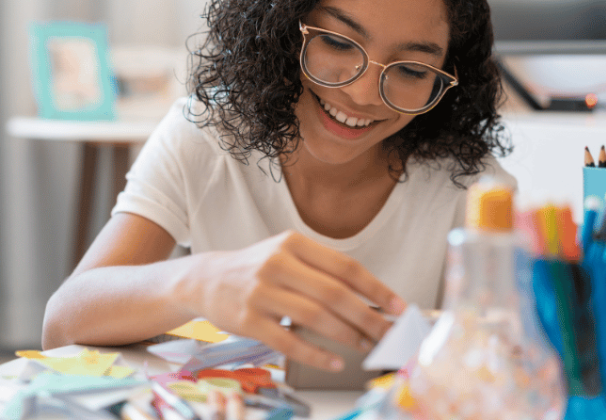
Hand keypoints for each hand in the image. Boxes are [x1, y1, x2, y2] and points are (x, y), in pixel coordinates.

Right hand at [179, 230, 406, 371]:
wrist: (207, 279)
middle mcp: (276, 264)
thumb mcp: (287, 255)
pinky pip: (289, 342)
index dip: (377, 289)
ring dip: (347, 336)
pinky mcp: (249, 320)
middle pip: (334, 294)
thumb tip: (371, 299)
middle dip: (368, 317)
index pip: (345, 267)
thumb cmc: (257, 269)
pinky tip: (334, 361)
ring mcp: (260, 293)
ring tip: (366, 346)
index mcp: (293, 244)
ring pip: (315, 317)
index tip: (398, 307)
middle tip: (388, 333)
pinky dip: (317, 354)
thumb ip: (323, 271)